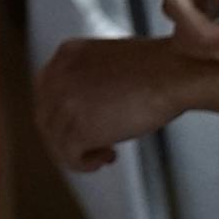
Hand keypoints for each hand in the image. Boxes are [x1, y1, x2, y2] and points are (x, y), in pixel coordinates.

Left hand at [37, 36, 218, 173]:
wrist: (172, 73)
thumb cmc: (156, 68)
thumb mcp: (109, 61)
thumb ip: (89, 78)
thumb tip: (88, 108)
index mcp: (66, 54)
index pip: (45, 90)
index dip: (59, 113)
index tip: (78, 124)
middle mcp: (59, 76)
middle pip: (46, 116)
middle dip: (66, 135)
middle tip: (91, 145)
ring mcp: (66, 102)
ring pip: (55, 139)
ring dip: (78, 151)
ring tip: (105, 153)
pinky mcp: (79, 128)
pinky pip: (68, 156)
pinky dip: (85, 163)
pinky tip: (108, 157)